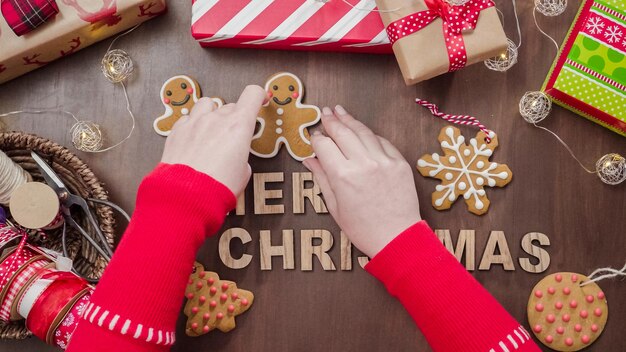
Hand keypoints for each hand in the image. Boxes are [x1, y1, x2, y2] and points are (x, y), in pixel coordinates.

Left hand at [161, 85, 266, 195]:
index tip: (261, 99)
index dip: (260, 95)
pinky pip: (188, 118)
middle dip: (235, 117)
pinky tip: (195, 138)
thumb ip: (241, 155)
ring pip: (207, 105)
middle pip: (231, 105)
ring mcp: (194, 123)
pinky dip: (193, 124)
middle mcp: (216, 119)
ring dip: (212, 113)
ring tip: (213, 130)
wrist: (187, 197)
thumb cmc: (217, 188)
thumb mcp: (243, 173)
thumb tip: (236, 157)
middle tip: (233, 135)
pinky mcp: (177, 131)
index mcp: (238, 126)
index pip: (253, 94)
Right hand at [303, 106, 421, 257]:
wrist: (397, 238)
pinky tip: (362, 131)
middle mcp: (363, 163)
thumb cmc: (362, 228)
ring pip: (363, 132)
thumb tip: (310, 159)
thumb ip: (322, 178)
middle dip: (332, 121)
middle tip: (325, 112)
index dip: (317, 138)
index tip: (314, 135)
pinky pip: (382, 141)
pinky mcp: (399, 162)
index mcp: (342, 175)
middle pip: (343, 132)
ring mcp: (383, 161)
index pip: (324, 145)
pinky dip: (370, 135)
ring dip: (350, 120)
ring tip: (341, 111)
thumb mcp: (335, 206)